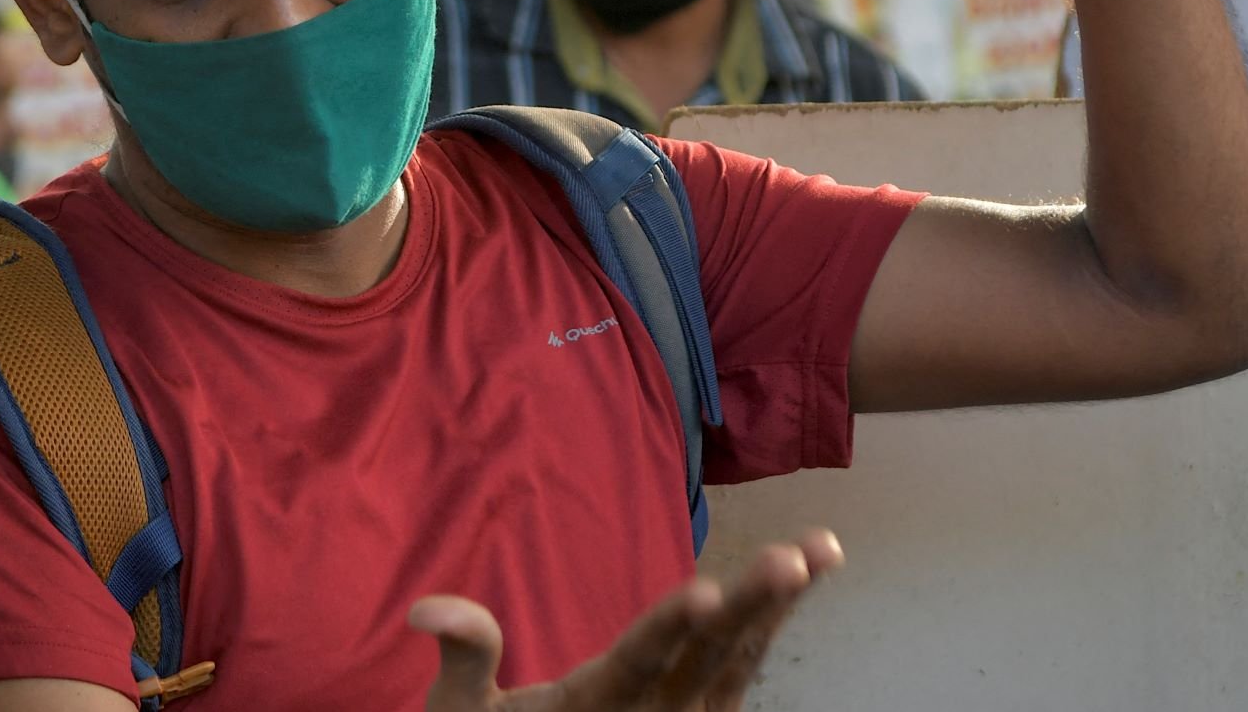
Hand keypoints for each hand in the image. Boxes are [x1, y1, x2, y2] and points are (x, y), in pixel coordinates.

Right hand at [412, 530, 842, 711]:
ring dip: (780, 607)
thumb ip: (465, 655)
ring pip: (741, 661)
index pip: (637, 661)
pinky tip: (804, 576)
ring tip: (818, 550)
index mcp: (593, 709)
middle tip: (792, 559)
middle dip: (753, 606)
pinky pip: (743, 669)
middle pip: (708, 658)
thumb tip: (429, 607)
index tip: (706, 592)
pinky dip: (773, 623)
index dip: (671, 626)